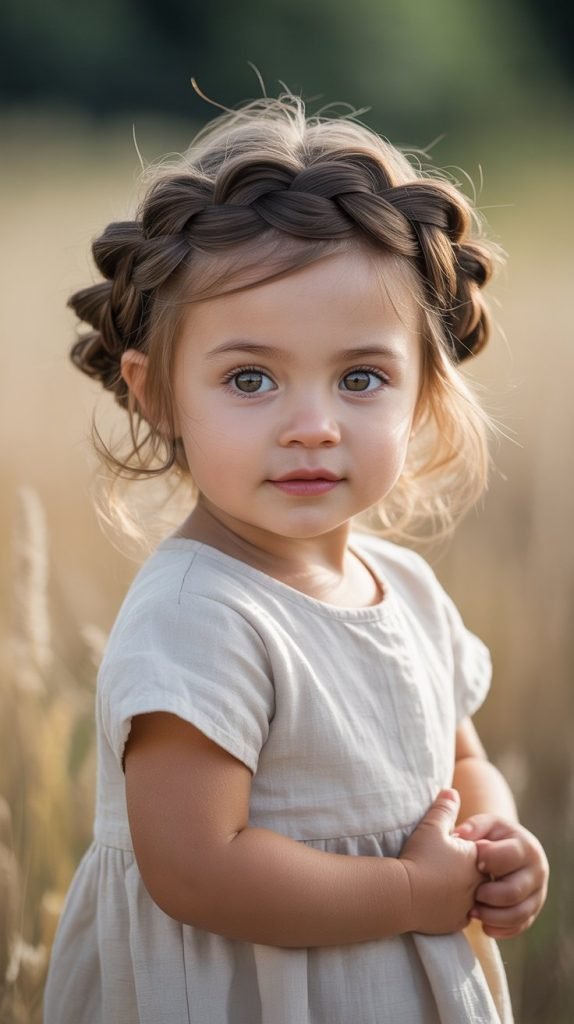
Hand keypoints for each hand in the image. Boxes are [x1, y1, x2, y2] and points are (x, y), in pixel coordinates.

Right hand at [400, 789, 482, 934]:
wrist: (402, 894)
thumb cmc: (419, 857)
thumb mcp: (431, 826)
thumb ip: (445, 808)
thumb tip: (452, 791)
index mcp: (476, 860)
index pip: (482, 852)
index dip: (465, 848)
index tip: (451, 846)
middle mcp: (478, 885)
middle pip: (479, 875)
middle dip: (466, 870)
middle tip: (445, 864)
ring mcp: (467, 906)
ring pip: (471, 897)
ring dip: (460, 891)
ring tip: (440, 883)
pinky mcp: (455, 923)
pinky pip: (459, 915)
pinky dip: (451, 908)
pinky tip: (437, 900)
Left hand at [454, 814, 548, 938]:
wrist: (508, 851)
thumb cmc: (493, 837)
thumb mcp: (486, 826)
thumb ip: (473, 827)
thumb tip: (458, 837)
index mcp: (526, 847)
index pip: (510, 857)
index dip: (488, 860)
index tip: (473, 863)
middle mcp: (537, 872)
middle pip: (513, 891)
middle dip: (488, 895)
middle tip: (472, 892)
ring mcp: (538, 894)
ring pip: (518, 914)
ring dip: (492, 916)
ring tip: (472, 911)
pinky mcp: (532, 912)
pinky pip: (519, 927)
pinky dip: (499, 929)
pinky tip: (483, 925)